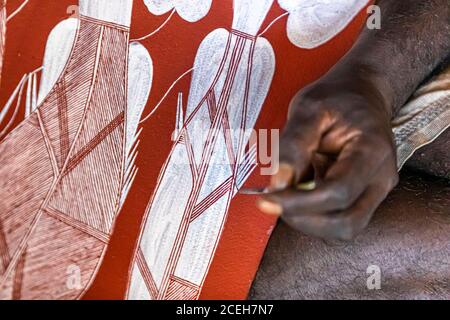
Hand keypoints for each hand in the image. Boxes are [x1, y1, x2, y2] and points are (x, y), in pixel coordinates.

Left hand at [257, 78, 398, 239]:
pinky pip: (339, 219)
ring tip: (287, 193)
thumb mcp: (308, 109)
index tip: (267, 199)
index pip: (338, 192)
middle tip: (274, 200)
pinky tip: (299, 192)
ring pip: (344, 228)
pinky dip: (313, 214)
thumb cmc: (336, 98)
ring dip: (308, 220)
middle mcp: (381, 178)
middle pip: (346, 223)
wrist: (360, 94)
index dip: (299, 202)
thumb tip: (278, 182)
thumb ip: (292, 145)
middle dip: (304, 219)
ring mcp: (375, 191)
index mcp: (372, 152)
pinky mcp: (363, 197)